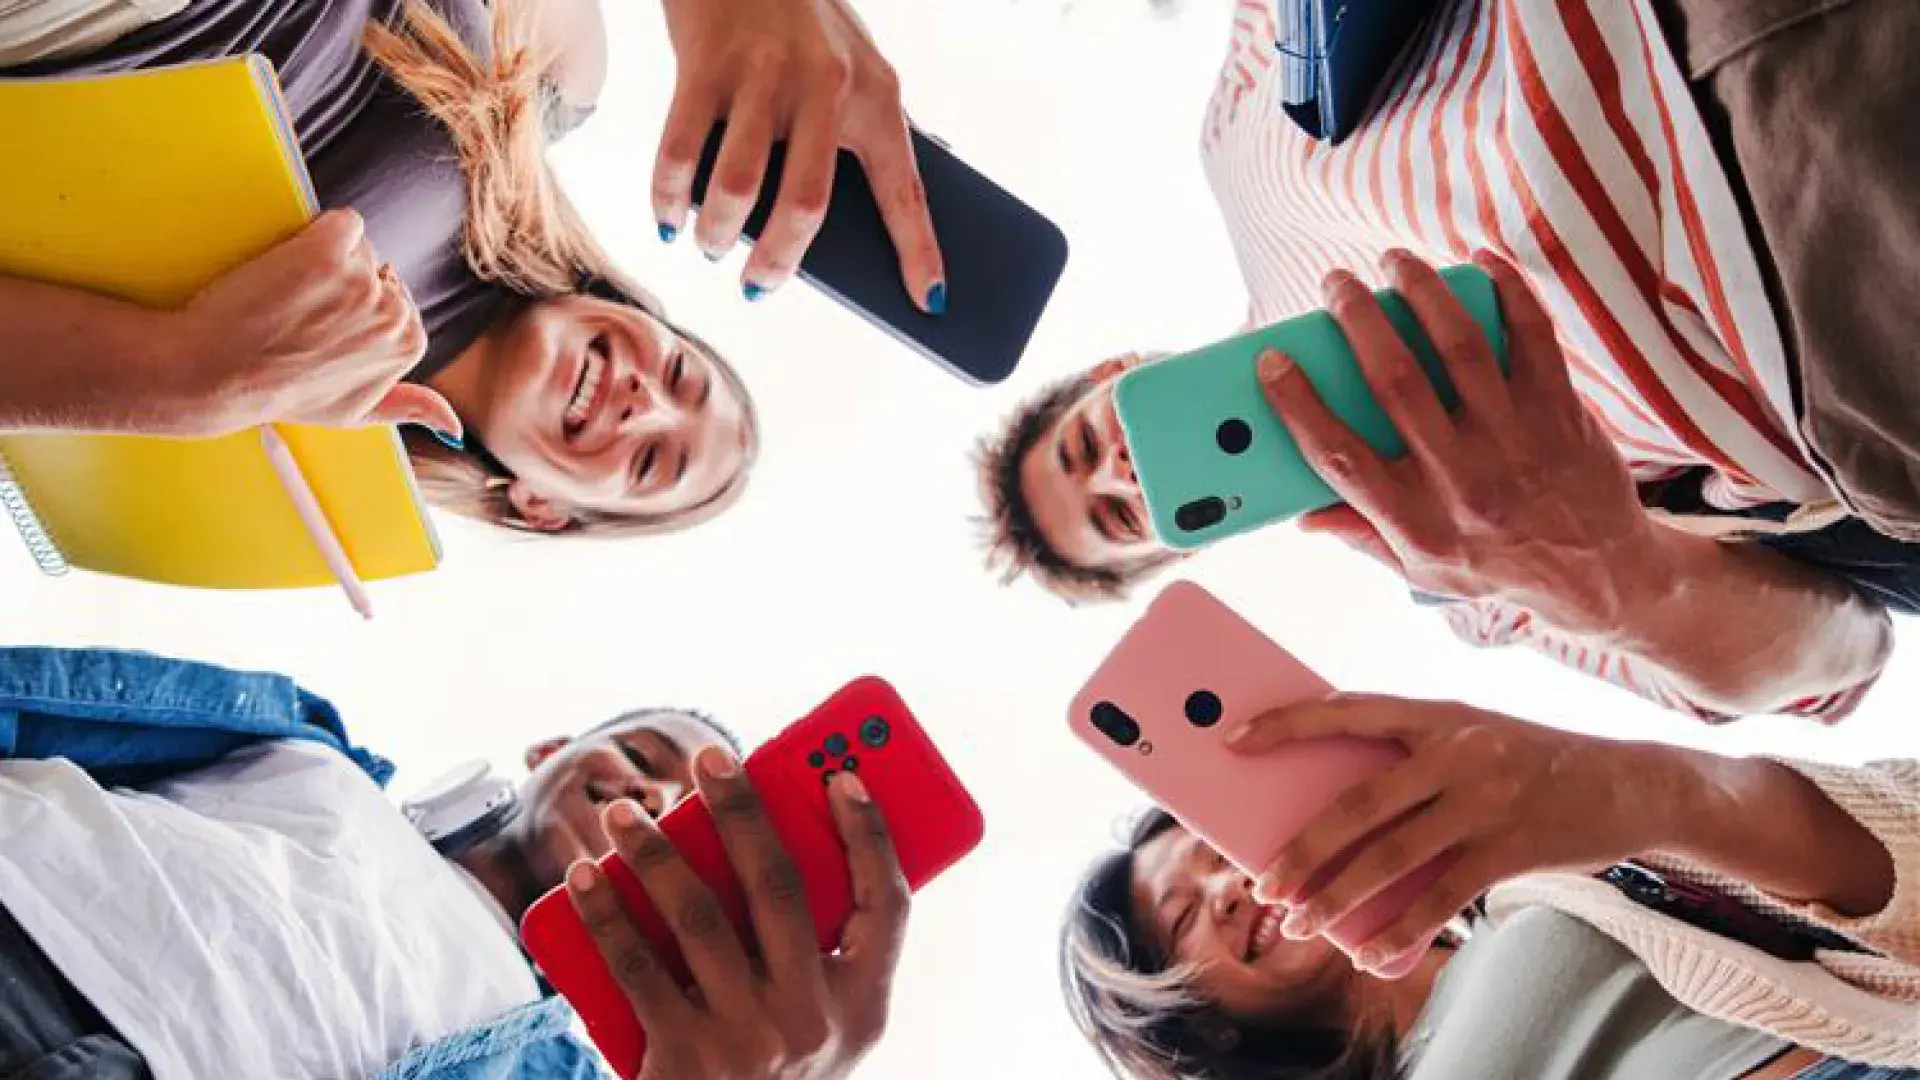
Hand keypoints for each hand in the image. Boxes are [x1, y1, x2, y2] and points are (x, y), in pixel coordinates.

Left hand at [162, 208, 456, 439]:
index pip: (394, 297)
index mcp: (409, 345)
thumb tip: (456, 428)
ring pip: (356, 246)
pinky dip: (315, 234)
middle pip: (376, 269)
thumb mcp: (353, 412)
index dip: (354, 308)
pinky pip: (342, 222)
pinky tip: (288, 270)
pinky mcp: (328, 251)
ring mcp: (364, 281)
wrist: (216, 375)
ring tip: (287, 298)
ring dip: (322, 260)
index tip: (323, 329)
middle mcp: (394, 313)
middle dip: (342, 281)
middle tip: (300, 316)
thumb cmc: (279, 393)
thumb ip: (408, 407)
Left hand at [567, 748, 910, 1079]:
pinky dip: (606, 914)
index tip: (841, 774)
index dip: (870, 834)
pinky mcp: (682, 1059)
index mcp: (863, 1004)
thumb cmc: (772, 1063)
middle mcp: (812, 1021)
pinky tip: (585, 877)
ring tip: (622, 813)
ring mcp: (747, 1042)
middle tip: (709, 756)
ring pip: (700, 917)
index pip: (886, 903)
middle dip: (744, 811)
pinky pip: (638, 968)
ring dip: (655, 852)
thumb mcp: (824, 1019)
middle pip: (781, 889)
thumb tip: (765, 834)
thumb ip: (817, 944)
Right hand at [652, 0, 944, 308]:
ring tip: (711, 247)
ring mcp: (763, 74)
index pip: (905, 189)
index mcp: (876, 94)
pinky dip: (669, 200)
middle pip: (805, 206)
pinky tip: (669, 220)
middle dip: (779, 264)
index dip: (920, 251)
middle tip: (759, 288)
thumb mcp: (854, 63)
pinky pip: (679, 153)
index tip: (932, 304)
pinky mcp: (705, 62)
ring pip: (735, 188)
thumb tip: (868, 222)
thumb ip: (862, 129)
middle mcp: (826, 84)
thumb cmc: (802, 20)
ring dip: (717, 235)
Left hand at [1226, 694, 1680, 976]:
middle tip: (1263, 884)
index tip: (1234, 741)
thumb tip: (1329, 813)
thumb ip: (1411, 760)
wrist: (1634, 783)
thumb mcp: (1473, 737)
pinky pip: (1440, 897)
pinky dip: (1398, 929)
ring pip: (1390, 857)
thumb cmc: (1530, 762)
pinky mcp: (1512, 848)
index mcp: (1438, 712)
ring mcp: (1487, 799)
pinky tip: (1368, 950)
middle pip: (1358, 805)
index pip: (1348, 708)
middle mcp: (1459, 750)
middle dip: (1302, 851)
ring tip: (1300, 923)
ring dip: (1337, 897)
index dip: (1287, 723)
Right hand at [1259, 250, 1661, 636]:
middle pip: (1395, 383)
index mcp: (1414, 518)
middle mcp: (1462, 478)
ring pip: (1459, 347)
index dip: (1297, 404)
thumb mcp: (1421, 569)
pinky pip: (1532, 335)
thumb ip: (1361, 534)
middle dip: (1357, 321)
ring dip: (1422, 292)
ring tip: (1397, 262)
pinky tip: (1480, 263)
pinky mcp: (1560, 410)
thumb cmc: (1498, 566)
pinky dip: (1507, 291)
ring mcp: (1515, 440)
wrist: (1600, 575)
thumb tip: (1302, 513)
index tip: (1271, 361)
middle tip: (1336, 285)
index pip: (1339, 457)